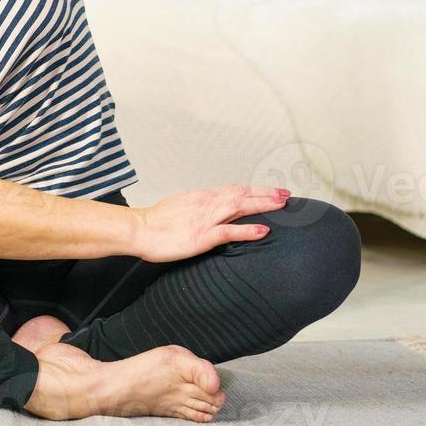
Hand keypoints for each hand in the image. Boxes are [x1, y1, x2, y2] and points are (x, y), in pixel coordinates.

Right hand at [131, 185, 290, 262]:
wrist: (138, 229)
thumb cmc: (154, 223)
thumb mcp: (179, 208)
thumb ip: (197, 208)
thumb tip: (209, 211)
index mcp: (201, 197)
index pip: (234, 189)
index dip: (255, 190)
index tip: (272, 191)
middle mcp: (207, 203)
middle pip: (242, 194)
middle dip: (266, 194)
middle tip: (287, 194)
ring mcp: (205, 219)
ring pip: (240, 207)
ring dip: (263, 204)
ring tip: (282, 204)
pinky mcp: (202, 236)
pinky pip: (229, 231)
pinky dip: (248, 230)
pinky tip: (263, 230)